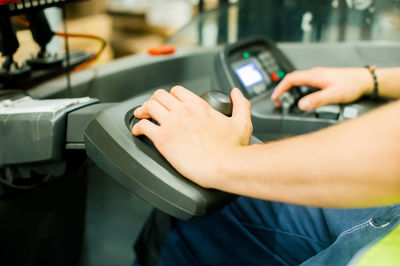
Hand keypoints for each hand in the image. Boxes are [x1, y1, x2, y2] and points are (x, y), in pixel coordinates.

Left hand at [132, 86, 252, 188]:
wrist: (225, 166)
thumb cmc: (233, 149)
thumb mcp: (242, 122)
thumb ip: (241, 104)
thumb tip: (236, 93)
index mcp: (198, 105)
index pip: (177, 91)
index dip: (170, 95)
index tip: (169, 102)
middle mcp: (183, 111)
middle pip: (159, 96)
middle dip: (154, 100)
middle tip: (151, 108)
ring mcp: (171, 124)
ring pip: (149, 106)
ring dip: (143, 110)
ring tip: (141, 115)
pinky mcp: (163, 139)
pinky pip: (143, 126)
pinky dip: (137, 127)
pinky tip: (137, 131)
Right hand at [271, 67, 373, 109]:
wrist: (365, 80)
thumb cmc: (353, 85)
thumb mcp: (334, 94)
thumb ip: (317, 100)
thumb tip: (301, 105)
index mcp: (314, 75)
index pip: (291, 79)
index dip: (280, 88)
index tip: (275, 97)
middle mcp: (315, 74)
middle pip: (293, 79)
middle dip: (283, 90)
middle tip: (278, 101)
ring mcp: (319, 76)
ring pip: (299, 81)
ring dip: (290, 90)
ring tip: (286, 100)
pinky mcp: (323, 79)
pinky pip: (305, 83)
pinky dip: (298, 90)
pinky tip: (301, 97)